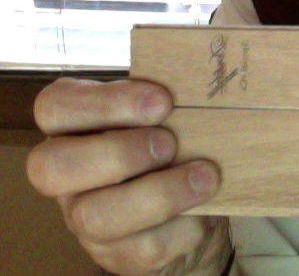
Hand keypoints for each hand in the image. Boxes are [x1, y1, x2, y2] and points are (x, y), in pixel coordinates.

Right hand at [26, 78, 230, 275]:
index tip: (163, 101)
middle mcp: (68, 176)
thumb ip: (168, 98)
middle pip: (52, 167)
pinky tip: (206, 207)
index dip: (104, 102)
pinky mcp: (119, 255)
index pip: (54, 106)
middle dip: (119, 152)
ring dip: (159, 193)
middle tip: (170, 143)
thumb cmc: (179, 140)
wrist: (200, 202)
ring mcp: (85, 220)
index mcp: (74, 127)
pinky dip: (183, 225)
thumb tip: (196, 83)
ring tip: (205, 175)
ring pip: (96, 216)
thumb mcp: (170, 113)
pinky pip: (143, 248)